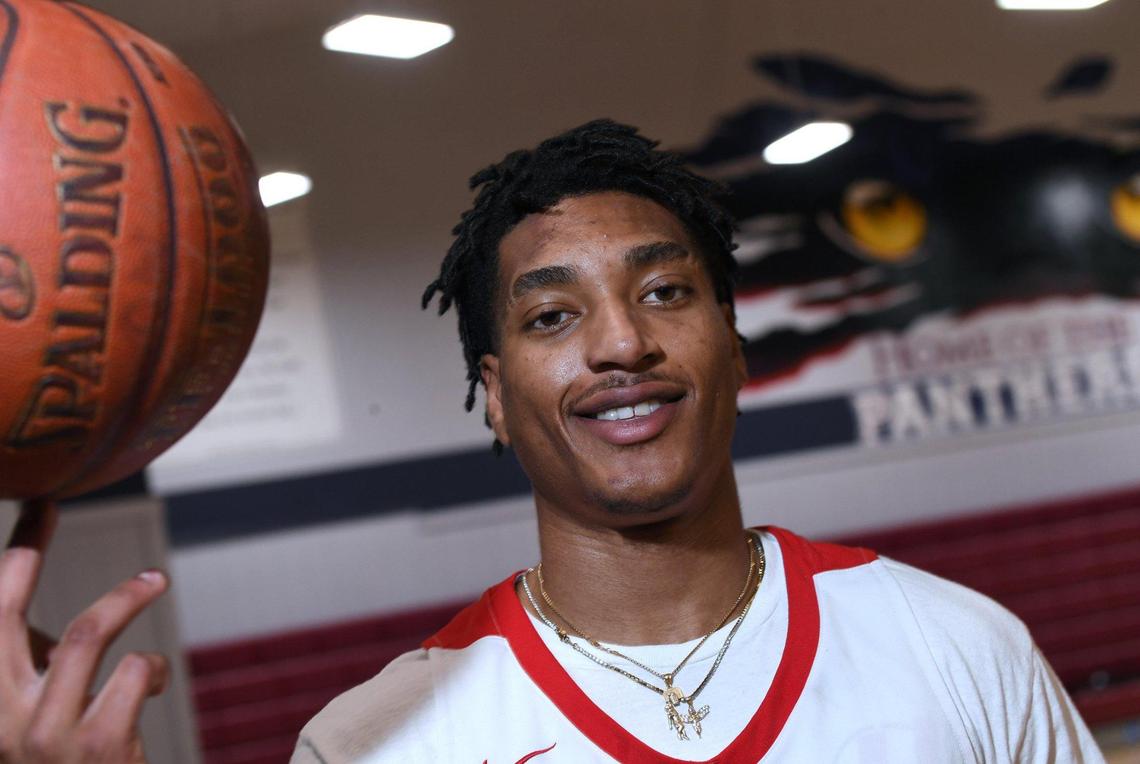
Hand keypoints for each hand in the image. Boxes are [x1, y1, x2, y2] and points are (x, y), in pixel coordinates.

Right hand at [0, 500, 169, 762]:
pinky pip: (135, 671)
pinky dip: (154, 664)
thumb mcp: (40, 709)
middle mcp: (5, 717)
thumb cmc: (70, 757)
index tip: (37, 506)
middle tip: (47, 505)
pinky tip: (155, 681)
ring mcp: (48, 733)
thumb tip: (53, 601)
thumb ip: (40, 664)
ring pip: (85, 632)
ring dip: (126, 595)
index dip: (14, 559)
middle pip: (3, 616)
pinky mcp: (97, 742)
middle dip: (26, 551)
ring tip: (154, 580)